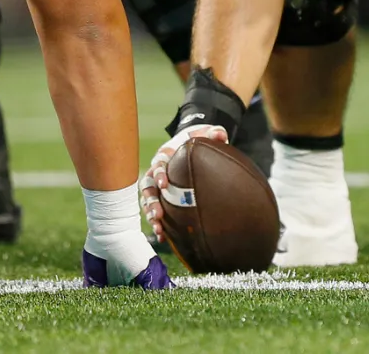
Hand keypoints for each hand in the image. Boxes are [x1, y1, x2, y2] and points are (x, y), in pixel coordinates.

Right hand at [139, 124, 227, 241]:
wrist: (191, 145)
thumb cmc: (196, 139)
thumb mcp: (204, 133)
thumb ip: (212, 132)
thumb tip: (220, 134)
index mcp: (165, 155)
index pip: (158, 164)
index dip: (159, 174)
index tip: (164, 184)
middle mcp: (157, 171)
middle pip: (148, 187)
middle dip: (151, 201)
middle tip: (157, 213)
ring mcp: (157, 185)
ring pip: (148, 201)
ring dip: (151, 215)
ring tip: (158, 228)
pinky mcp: (161, 197)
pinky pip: (155, 211)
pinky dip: (158, 223)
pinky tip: (164, 237)